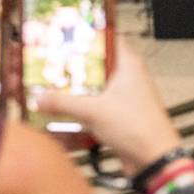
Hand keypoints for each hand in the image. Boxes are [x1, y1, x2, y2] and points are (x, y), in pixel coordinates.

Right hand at [35, 43, 180, 174]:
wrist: (154, 159)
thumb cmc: (137, 128)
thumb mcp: (93, 111)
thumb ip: (62, 103)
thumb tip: (39, 98)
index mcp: (128, 65)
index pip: (106, 38)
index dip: (85, 34)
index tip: (62, 34)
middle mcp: (128, 77)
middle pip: (96, 63)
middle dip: (73, 64)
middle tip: (47, 61)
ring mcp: (125, 96)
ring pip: (95, 85)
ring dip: (75, 87)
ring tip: (49, 84)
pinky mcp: (120, 114)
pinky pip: (97, 104)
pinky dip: (82, 105)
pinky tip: (63, 109)